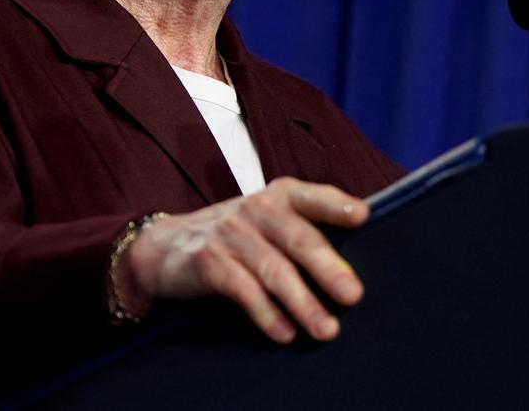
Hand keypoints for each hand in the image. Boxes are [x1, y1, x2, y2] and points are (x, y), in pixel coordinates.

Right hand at [116, 177, 369, 342]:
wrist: (166, 246)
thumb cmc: (236, 235)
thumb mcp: (267, 219)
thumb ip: (305, 228)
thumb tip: (356, 264)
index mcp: (279, 196)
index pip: (312, 196)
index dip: (336, 204)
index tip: (362, 216)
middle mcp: (256, 208)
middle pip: (298, 238)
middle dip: (328, 268)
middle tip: (353, 295)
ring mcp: (231, 234)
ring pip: (274, 270)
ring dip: (303, 303)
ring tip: (326, 329)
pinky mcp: (210, 262)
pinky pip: (243, 291)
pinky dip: (267, 314)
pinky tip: (285, 333)